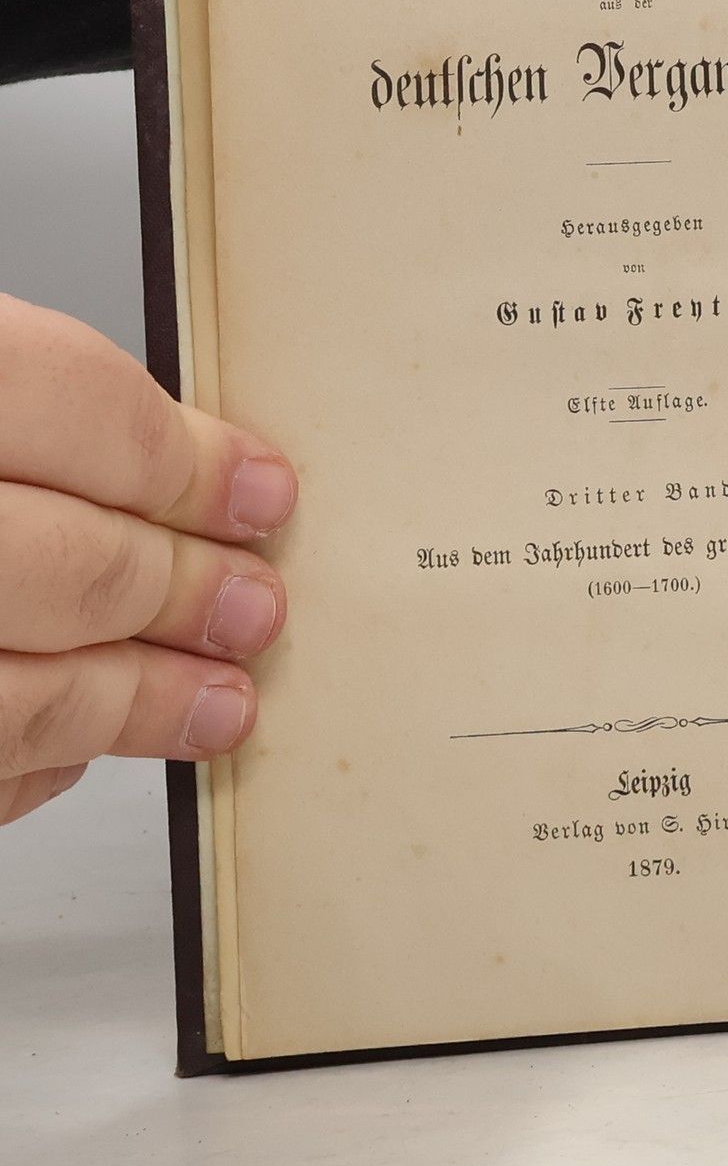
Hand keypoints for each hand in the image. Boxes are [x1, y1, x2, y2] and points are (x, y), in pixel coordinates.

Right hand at [0, 295, 294, 825]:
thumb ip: (41, 407)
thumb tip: (180, 459)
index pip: (74, 405)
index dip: (188, 459)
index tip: (265, 492)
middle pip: (72, 564)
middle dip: (188, 591)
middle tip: (261, 607)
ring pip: (24, 694)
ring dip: (139, 701)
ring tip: (225, 701)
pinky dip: (34, 760)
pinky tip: (82, 742)